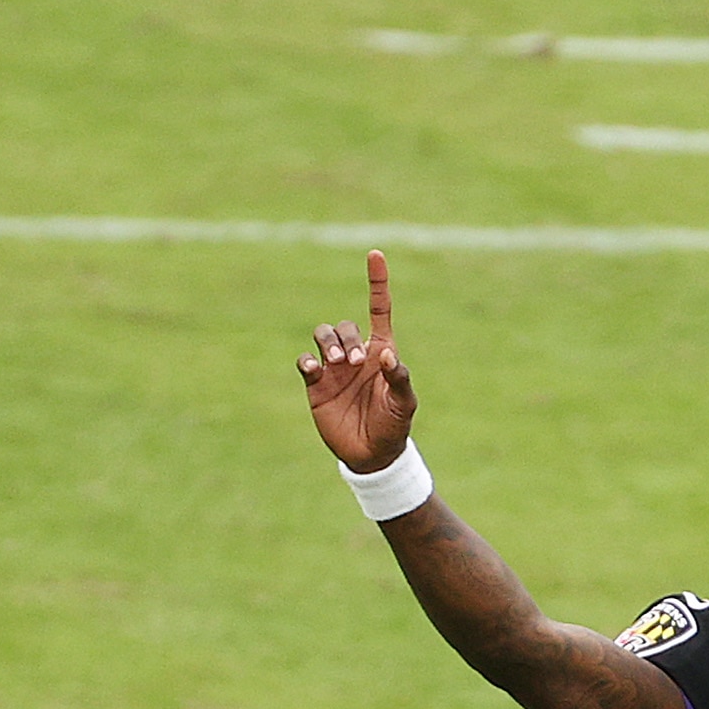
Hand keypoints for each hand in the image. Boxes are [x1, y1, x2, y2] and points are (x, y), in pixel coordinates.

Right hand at [298, 249, 418, 471]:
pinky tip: (316, 370)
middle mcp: (356, 354)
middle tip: (355, 363)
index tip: (375, 254)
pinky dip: (307, 360)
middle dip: (347, 337)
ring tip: (337, 364)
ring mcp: (334, 368)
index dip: (377, 282)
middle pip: (344, 325)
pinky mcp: (316, 383)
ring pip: (322, 335)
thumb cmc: (394, 425)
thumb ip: (398, 378)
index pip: (378, 309)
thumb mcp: (404, 403)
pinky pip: (305, 361)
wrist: (371, 454)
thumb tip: (385, 354)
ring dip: (328, 343)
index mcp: (381, 351)